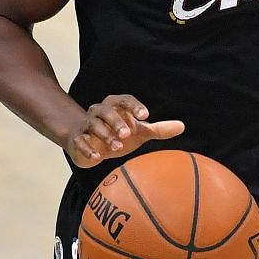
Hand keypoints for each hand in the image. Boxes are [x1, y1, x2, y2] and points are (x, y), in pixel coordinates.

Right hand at [62, 94, 184, 168]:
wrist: (86, 143)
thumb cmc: (115, 134)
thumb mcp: (138, 131)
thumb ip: (158, 129)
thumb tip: (182, 126)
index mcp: (114, 106)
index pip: (123, 100)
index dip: (134, 106)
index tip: (145, 116)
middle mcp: (98, 112)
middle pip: (106, 110)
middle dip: (116, 121)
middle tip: (128, 133)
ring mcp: (86, 125)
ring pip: (93, 125)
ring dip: (105, 135)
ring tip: (118, 147)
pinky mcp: (76, 140)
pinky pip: (80, 141)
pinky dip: (87, 148)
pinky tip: (97, 157)